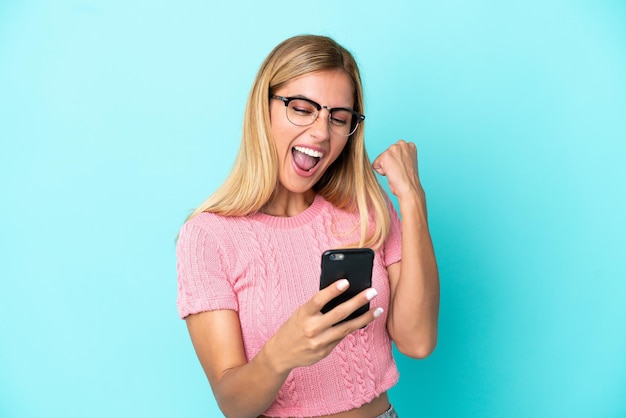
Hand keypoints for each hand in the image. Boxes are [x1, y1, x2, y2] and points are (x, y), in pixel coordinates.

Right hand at [264, 280, 381, 373]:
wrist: (281, 353)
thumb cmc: (294, 327)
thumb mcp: (301, 313)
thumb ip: (318, 306)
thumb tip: (343, 296)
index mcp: (303, 314)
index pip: (319, 300)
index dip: (332, 291)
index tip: (346, 282)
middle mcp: (311, 328)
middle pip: (339, 314)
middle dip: (358, 302)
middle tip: (372, 292)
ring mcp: (319, 342)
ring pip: (346, 328)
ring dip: (364, 318)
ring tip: (377, 310)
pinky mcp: (325, 352)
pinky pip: (342, 337)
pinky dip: (353, 328)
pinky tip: (364, 321)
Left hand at [372, 140, 422, 198]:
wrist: (410, 188)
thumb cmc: (409, 180)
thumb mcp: (407, 163)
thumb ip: (400, 157)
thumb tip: (391, 159)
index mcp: (409, 145)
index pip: (393, 152)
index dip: (396, 162)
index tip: (403, 168)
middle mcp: (401, 144)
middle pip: (386, 154)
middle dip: (390, 163)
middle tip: (398, 172)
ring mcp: (393, 149)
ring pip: (380, 159)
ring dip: (385, 167)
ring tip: (395, 173)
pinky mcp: (385, 156)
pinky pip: (375, 165)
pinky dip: (381, 172)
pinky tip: (390, 174)